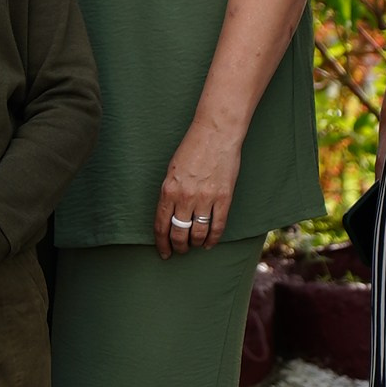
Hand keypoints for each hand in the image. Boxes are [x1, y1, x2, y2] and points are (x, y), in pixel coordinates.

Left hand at [153, 124, 242, 258]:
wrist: (216, 134)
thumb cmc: (192, 148)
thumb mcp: (172, 170)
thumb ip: (170, 193)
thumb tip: (170, 216)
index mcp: (168, 190)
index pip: (161, 225)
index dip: (162, 243)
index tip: (164, 253)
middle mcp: (185, 197)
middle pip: (179, 233)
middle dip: (178, 246)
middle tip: (180, 250)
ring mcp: (205, 199)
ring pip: (198, 233)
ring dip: (195, 244)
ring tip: (195, 246)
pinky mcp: (224, 198)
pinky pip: (217, 226)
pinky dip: (213, 239)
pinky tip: (209, 243)